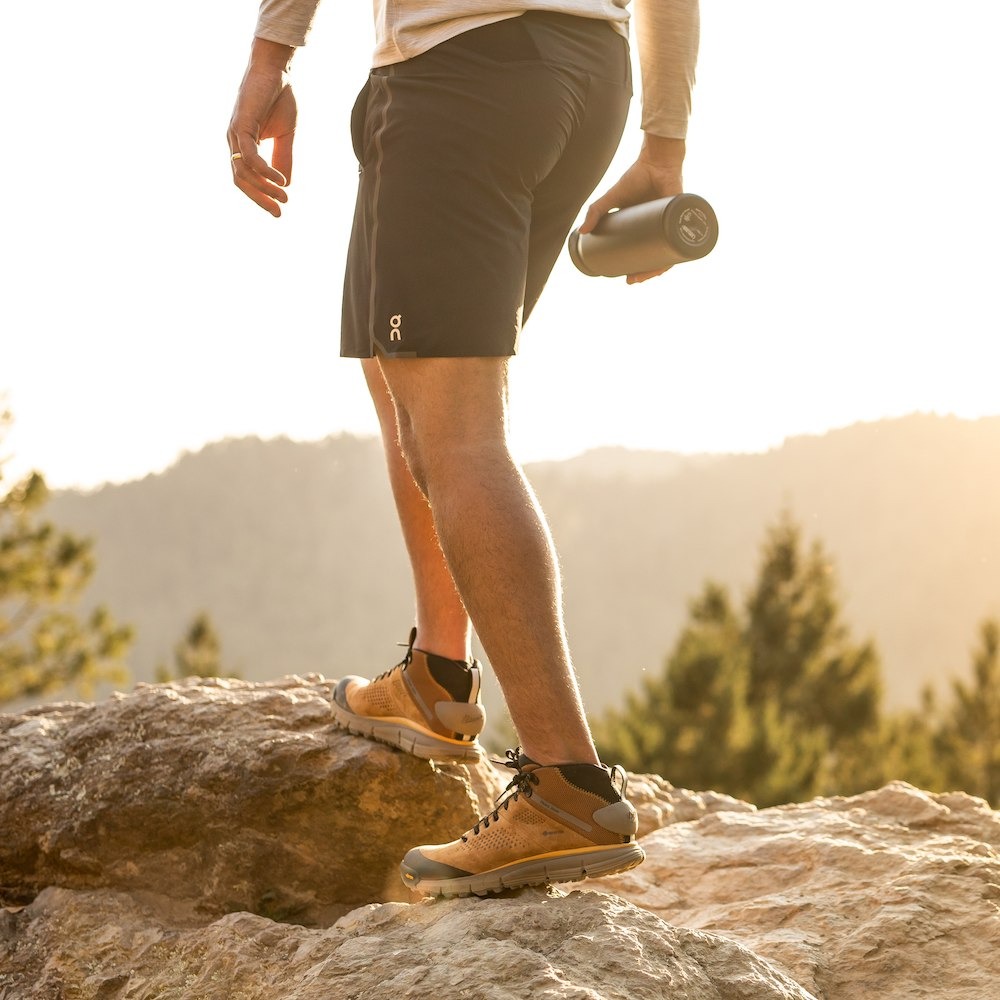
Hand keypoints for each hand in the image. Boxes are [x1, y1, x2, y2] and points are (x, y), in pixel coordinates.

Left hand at [227, 38, 297, 217]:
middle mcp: (236, 142)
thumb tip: (286, 185)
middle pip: (241, 180)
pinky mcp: (241, 126)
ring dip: (264, 188)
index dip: (262, 195)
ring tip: (284, 197)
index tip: (281, 209)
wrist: (276, 69)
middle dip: (260, 199)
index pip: (247, 178)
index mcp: (244, 145)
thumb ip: (283, 159)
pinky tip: (280, 181)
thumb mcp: (285, 136)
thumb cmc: (280, 98)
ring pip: (244, 173)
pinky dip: (265, 172)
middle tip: (279, 213)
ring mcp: (235, 135)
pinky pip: (251, 157)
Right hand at [581, 135, 685, 282]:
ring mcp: (672, 224)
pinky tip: (668, 264)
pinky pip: (681, 241)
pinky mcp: (682, 218)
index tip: (627, 277)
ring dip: (658, 268)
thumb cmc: (637, 176)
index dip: (637, 267)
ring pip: (669, 253)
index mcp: (647, 228)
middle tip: (633, 280)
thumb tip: (582, 231)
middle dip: (646, 273)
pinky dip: (675, 254)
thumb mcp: (612, 197)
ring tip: (646, 276)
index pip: (645, 252)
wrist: (656, 160)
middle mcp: (661, 228)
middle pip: (657, 257)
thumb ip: (596, 212)